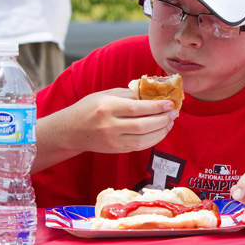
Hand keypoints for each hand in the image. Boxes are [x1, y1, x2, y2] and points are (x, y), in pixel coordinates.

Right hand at [43, 88, 177, 154]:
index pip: (136, 108)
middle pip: (143, 125)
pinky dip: (152, 140)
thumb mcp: (105, 94)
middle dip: (162, 120)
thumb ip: (128, 94)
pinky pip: (139, 146)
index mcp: (107, 107)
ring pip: (143, 140)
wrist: (70, 131)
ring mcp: (113, 140)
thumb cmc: (88, 108)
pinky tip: (159, 131)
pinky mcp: (116, 150)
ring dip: (161, 131)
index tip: (169, 103)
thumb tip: (151, 94)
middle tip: (173, 113)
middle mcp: (109, 125)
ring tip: (169, 122)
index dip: (156, 106)